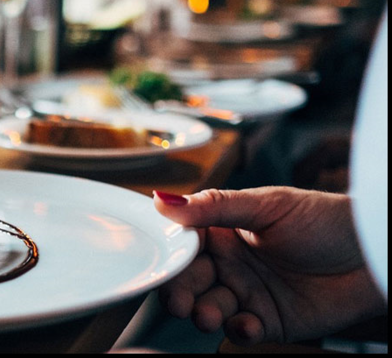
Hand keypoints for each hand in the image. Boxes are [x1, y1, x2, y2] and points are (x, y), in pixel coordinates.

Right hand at [153, 187, 384, 345]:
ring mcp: (248, 294)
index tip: (161, 263)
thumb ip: (216, 207)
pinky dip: (239, 330)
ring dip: (204, 313)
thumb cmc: (328, 222)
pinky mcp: (269, 322)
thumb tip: (164, 200)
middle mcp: (231, 264)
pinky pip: (243, 330)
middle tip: (177, 301)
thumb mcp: (269, 205)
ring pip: (210, 307)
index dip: (169, 255)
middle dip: (179, 292)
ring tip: (208, 315)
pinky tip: (247, 324)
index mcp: (223, 231)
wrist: (375, 256)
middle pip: (189, 280)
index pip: (183, 243)